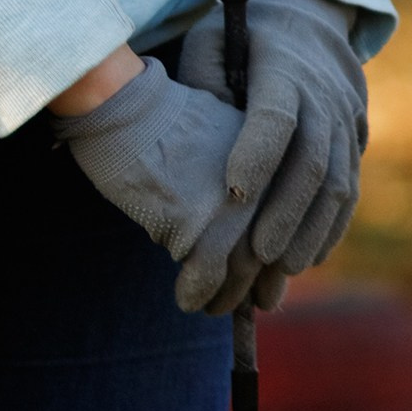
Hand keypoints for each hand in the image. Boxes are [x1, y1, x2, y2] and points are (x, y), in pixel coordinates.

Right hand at [49, 57, 295, 312]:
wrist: (125, 105)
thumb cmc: (162, 125)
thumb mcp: (221, 147)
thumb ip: (243, 188)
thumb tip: (249, 249)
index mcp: (274, 160)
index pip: (286, 227)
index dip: (273, 268)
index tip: (264, 290)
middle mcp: (263, 183)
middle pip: (266, 254)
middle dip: (248, 289)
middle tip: (231, 305)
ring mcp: (232, 204)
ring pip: (239, 271)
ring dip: (222, 298)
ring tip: (206, 306)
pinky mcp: (196, 222)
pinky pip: (205, 276)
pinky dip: (195, 294)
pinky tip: (186, 298)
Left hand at [180, 0, 366, 287]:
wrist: (308, 23)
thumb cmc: (244, 38)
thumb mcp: (213, 39)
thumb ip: (203, 77)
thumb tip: (198, 134)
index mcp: (282, 69)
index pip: (275, 115)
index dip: (258, 153)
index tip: (234, 190)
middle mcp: (322, 97)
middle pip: (313, 160)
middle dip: (287, 211)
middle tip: (259, 255)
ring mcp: (346, 121)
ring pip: (339, 183)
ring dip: (312, 230)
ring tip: (282, 270)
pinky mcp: (357, 143)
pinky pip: (351, 191)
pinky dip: (332, 228)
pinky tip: (308, 259)